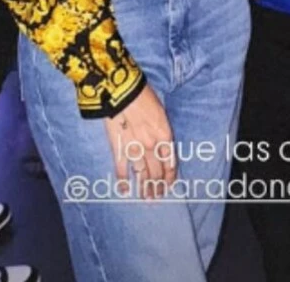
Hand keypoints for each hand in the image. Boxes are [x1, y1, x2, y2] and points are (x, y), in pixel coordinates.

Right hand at [104, 84, 175, 199]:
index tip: (169, 185)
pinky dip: (123, 181)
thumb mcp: (160, 110)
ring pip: (142, 173)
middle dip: (157, 185)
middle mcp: (151, 145)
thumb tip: (160, 140)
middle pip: (156, 170)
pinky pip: (122, 170)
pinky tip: (125, 191)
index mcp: (164, 134)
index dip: (169, 175)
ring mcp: (135, 149)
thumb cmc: (142, 95)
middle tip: (157, 196)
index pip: (170, 161)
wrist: (121, 91)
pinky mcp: (119, 149)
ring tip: (146, 198)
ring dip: (144, 187)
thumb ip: (160, 129)